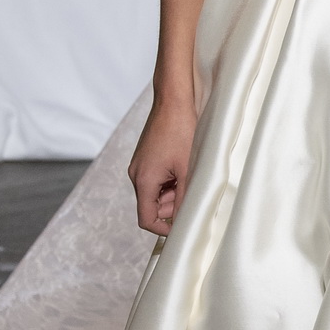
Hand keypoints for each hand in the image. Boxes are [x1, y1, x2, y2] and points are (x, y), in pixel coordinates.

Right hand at [128, 98, 196, 235]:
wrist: (174, 100)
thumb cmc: (182, 131)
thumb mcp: (188, 169)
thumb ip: (185, 198)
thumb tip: (185, 221)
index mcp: (143, 180)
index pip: (146, 219)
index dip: (163, 229)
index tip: (182, 226)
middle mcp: (136, 175)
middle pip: (152, 206)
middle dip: (173, 207)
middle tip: (193, 192)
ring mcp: (139, 166)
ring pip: (156, 193)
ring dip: (174, 193)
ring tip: (190, 176)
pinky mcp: (145, 159)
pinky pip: (156, 180)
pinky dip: (170, 181)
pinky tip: (184, 168)